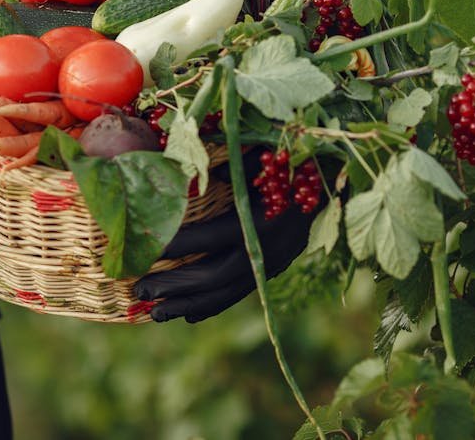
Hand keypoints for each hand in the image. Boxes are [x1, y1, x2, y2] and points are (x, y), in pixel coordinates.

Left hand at [133, 151, 319, 322]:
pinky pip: (240, 293)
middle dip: (174, 285)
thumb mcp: (254, 161)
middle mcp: (266, 249)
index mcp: (259, 221)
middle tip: (140, 289)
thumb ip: (224, 172)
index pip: (210, 237)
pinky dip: (213, 305)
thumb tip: (186, 175)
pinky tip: (188, 314)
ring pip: (226, 293)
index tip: (146, 248)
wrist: (334, 182)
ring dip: (188, 305)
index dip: (177, 245)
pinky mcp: (274, 269)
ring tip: (155, 314)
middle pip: (214, 276)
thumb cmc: (288, 163)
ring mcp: (272, 264)